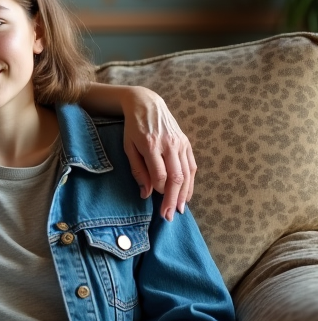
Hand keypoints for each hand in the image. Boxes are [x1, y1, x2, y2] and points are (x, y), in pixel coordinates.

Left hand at [121, 87, 195, 220]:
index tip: (155, 202)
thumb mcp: (128, 147)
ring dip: (184, 194)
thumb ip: (137, 170)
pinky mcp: (187, 143)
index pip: (160, 175)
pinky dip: (191, 182)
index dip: (158, 191)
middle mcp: (169, 144)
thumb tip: (146, 194)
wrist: (146, 104)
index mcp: (151, 145)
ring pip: (187, 174)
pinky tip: (186, 195)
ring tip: (179, 209)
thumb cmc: (132, 128)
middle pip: (176, 177)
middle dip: (173, 199)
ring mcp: (180, 143)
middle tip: (169, 216)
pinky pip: (192, 166)